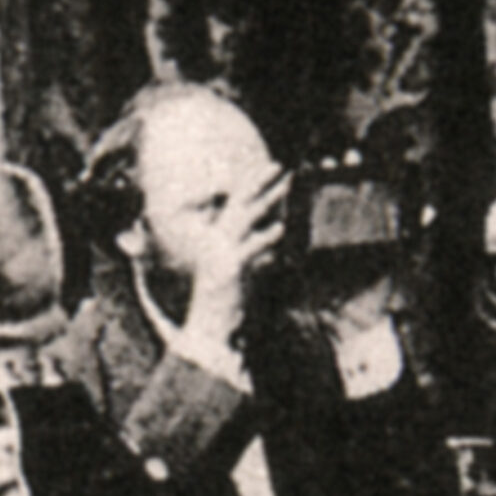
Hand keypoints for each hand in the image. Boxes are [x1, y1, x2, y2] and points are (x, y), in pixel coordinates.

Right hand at [183, 167, 290, 338]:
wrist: (208, 331)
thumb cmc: (227, 302)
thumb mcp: (243, 271)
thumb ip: (257, 251)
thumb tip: (273, 236)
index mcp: (219, 238)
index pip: (236, 204)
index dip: (252, 184)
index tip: (269, 167)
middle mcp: (217, 241)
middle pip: (240, 203)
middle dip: (259, 182)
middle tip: (278, 164)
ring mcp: (221, 253)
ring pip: (246, 219)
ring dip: (267, 200)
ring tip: (286, 186)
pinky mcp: (230, 269)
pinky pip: (250, 249)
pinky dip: (265, 238)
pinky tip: (281, 228)